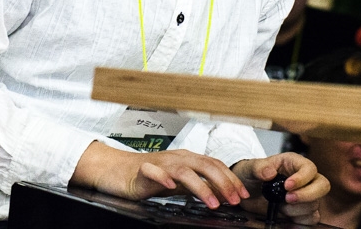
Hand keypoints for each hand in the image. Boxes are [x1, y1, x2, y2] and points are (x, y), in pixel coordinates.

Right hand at [72, 142, 249, 208]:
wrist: (117, 170)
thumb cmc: (148, 176)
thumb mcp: (178, 183)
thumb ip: (197, 186)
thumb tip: (222, 194)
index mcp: (186, 159)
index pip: (214, 165)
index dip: (230, 179)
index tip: (243, 195)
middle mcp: (175, 158)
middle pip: (204, 164)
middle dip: (222, 182)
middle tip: (234, 200)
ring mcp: (159, 163)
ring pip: (183, 169)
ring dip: (200, 185)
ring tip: (212, 202)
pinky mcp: (142, 170)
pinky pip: (153, 171)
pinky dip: (163, 177)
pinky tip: (170, 186)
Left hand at [231, 153, 328, 224]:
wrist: (246, 193)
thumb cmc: (250, 175)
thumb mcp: (249, 168)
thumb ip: (258, 168)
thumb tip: (270, 173)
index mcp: (293, 163)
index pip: (309, 168)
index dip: (302, 178)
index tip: (287, 186)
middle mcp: (303, 179)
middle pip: (322, 186)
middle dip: (307, 195)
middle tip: (287, 198)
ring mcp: (305, 196)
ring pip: (315, 204)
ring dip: (298, 209)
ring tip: (280, 207)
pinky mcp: (302, 212)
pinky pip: (311, 219)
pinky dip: (300, 220)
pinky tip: (286, 217)